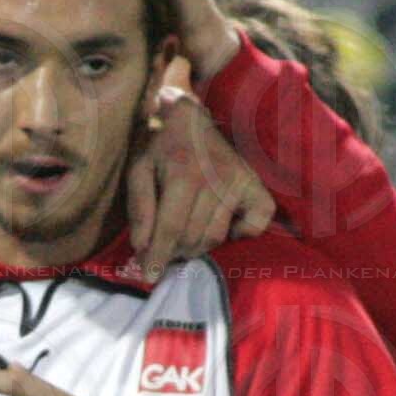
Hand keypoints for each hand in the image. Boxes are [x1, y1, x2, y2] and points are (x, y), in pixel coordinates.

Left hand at [125, 71, 275, 281]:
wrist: (189, 118)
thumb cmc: (158, 146)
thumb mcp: (138, 170)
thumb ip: (139, 208)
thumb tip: (143, 247)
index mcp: (184, 174)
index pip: (172, 229)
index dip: (159, 256)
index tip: (149, 277)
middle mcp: (216, 178)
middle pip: (194, 238)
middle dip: (174, 253)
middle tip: (162, 251)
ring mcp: (238, 181)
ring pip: (217, 236)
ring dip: (197, 247)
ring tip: (182, 241)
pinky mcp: (253, 183)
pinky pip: (257, 221)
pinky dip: (242, 233)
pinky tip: (223, 228)